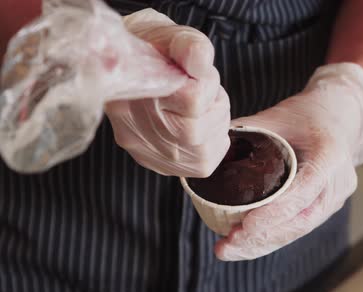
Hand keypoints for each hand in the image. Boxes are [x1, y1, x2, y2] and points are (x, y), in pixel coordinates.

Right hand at [105, 9, 229, 176]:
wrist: (134, 62)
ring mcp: (141, 149)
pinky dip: (211, 145)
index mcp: (133, 90)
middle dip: (213, 109)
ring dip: (213, 127)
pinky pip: (200, 166)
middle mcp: (131, 126)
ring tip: (199, 107)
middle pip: (195, 133)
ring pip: (201, 154)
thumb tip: (200, 59)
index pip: (191, 101)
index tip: (196, 73)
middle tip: (201, 90)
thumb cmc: (158, 48)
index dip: (206, 85)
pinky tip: (199, 125)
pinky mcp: (154, 162)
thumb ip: (190, 47)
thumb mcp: (175, 36)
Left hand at [215, 63, 362, 260]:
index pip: (304, 192)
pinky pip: (298, 227)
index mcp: (330, 156)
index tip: (246, 225)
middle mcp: (338, 183)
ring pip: (298, 230)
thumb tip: (212, 150)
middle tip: (227, 245)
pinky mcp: (325, 208)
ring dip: (263, 244)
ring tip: (227, 249)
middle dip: (262, 237)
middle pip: (301, 220)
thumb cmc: (309, 113)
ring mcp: (334, 199)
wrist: (341, 117)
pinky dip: (271, 238)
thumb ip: (249, 131)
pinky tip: (244, 245)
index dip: (276, 212)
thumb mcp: (279, 114)